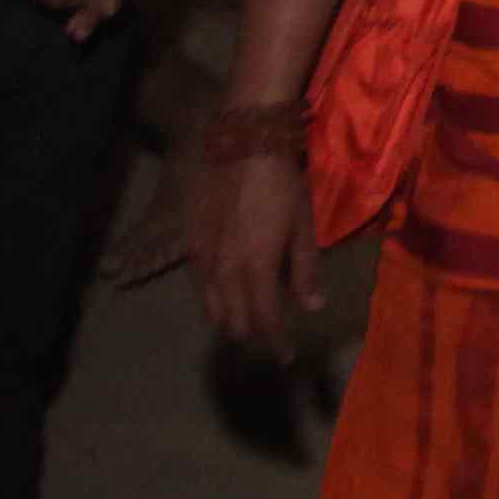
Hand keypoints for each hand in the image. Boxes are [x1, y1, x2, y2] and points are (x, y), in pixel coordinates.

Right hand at [193, 152, 320, 357]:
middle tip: (268, 341)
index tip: (286, 357)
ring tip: (246, 325)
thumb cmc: (280, 181)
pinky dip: (213, 299)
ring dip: (230, 321)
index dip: (276, 343)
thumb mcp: (302, 224)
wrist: (237, 142)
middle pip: (235, 321)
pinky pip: (198, 285)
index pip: (265, 321)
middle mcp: (224, 271)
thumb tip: (311, 307)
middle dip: (253, 337)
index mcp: (257, 268)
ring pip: (212, 307)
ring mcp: (201, 258)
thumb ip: (305, 269)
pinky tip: (223, 296)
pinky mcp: (187, 243)